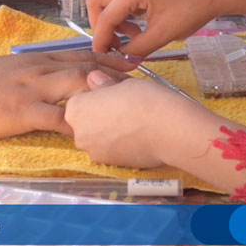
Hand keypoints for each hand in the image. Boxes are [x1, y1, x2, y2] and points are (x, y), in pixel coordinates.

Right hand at [0, 51, 133, 138]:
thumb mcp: (13, 67)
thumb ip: (38, 69)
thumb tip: (61, 71)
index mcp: (38, 60)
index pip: (80, 54)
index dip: (108, 57)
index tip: (130, 59)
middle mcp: (40, 71)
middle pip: (86, 67)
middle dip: (115, 71)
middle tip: (140, 77)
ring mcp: (32, 91)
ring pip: (76, 85)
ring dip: (103, 92)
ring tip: (126, 100)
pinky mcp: (23, 112)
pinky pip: (56, 118)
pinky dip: (77, 124)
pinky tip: (94, 130)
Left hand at [65, 71, 191, 167]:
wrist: (169, 130)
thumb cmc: (146, 101)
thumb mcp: (123, 83)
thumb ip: (104, 84)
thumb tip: (95, 80)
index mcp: (76, 108)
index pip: (79, 100)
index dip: (97, 95)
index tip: (113, 93)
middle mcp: (78, 134)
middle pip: (85, 121)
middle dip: (100, 115)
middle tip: (124, 107)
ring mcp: (94, 153)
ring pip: (98, 138)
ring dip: (110, 131)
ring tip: (133, 122)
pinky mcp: (111, 165)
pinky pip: (111, 150)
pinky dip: (120, 144)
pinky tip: (137, 135)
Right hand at [86, 0, 231, 56]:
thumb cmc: (194, 9)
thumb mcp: (164, 34)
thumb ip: (138, 48)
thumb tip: (121, 59)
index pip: (106, 17)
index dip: (101, 40)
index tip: (102, 56)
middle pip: (97, 1)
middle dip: (102, 26)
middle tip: (114, 44)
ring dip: (113, 19)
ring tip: (132, 36)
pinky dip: (123, 12)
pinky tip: (138, 26)